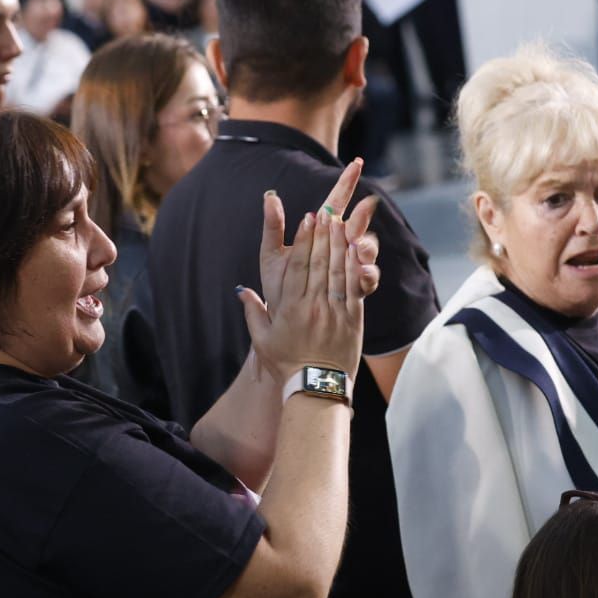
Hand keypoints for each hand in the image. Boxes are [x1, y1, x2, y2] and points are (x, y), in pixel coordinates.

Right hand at [241, 184, 375, 380]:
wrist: (317, 387)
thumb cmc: (286, 363)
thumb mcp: (262, 340)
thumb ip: (252, 313)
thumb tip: (242, 292)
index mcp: (291, 309)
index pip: (297, 267)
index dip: (303, 240)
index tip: (306, 219)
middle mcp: (313, 306)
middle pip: (319, 262)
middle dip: (322, 234)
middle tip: (325, 210)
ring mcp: (334, 311)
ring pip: (337, 270)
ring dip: (339, 243)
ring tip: (339, 221)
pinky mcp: (352, 318)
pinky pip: (353, 286)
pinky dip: (354, 265)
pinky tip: (354, 247)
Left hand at [257, 159, 380, 306]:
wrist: (285, 322)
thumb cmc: (278, 286)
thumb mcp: (271, 254)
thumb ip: (273, 226)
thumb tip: (269, 195)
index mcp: (319, 235)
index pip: (335, 202)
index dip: (346, 182)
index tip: (357, 162)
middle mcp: (338, 248)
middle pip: (356, 224)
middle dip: (362, 214)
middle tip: (368, 203)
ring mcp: (349, 268)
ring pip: (365, 250)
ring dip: (366, 246)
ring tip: (360, 246)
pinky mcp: (354, 289)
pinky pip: (366, 280)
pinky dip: (367, 275)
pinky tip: (363, 274)